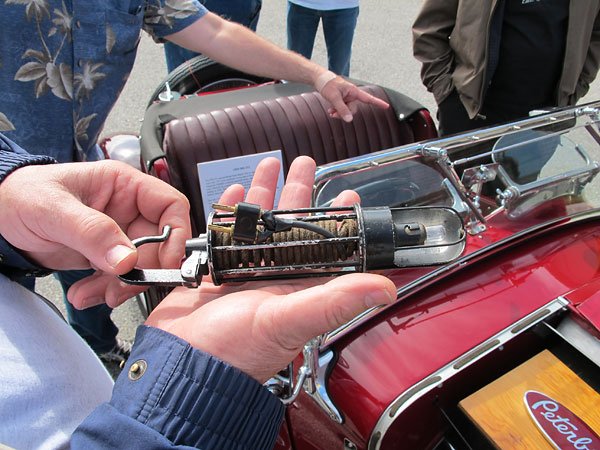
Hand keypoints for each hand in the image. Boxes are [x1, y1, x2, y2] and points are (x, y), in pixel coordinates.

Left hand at [0, 160, 191, 307]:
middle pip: (159, 243)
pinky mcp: (105, 255)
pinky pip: (119, 277)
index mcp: (124, 185)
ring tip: (94, 293)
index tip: (165, 262)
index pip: (170, 205)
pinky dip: (105, 291)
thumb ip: (92, 232)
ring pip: (141, 265)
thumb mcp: (53, 209)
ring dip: (121, 286)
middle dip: (143, 270)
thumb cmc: (20, 196)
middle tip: (121, 285)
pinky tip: (85, 293)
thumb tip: (127, 259)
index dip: (175, 234)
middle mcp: (126, 209)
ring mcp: (117, 234)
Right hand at [146, 156, 395, 382]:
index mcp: (297, 288)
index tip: (347, 197)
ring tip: (270, 164)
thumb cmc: (234, 352)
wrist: (182, 362)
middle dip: (299, 192)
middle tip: (305, 164)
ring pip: (258, 223)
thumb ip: (335, 301)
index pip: (325, 248)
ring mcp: (243, 271)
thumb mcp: (290, 321)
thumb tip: (385, 289)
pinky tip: (235, 193)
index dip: (337, 221)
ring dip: (264, 193)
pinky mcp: (216, 269)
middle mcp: (273, 277)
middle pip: (290, 226)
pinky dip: (230, 211)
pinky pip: (226, 232)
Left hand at [318, 74, 389, 121]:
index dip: (378, 103)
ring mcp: (347, 97)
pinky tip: (330, 110)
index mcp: (354, 91)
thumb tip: (349, 120)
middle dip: (344, 114)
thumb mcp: (334, 98)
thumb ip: (342, 109)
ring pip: (347, 111)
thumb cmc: (328, 85)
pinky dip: (337, 111)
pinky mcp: (343, 100)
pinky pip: (343, 109)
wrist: (320, 80)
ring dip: (339, 113)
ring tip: (330, 111)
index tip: (387, 106)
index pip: (368, 98)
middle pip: (354, 109)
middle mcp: (352, 95)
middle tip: (333, 114)